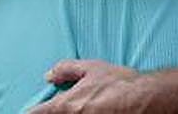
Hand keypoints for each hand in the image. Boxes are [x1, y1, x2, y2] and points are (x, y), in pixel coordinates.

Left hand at [30, 60, 150, 112]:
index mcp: (64, 106)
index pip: (36, 113)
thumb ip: (67, 69)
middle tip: (66, 107)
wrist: (144, 99)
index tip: (33, 111)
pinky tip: (93, 111)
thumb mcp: (92, 68)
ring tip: (81, 108)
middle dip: (53, 113)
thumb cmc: (119, 83)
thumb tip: (49, 75)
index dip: (33, 112)